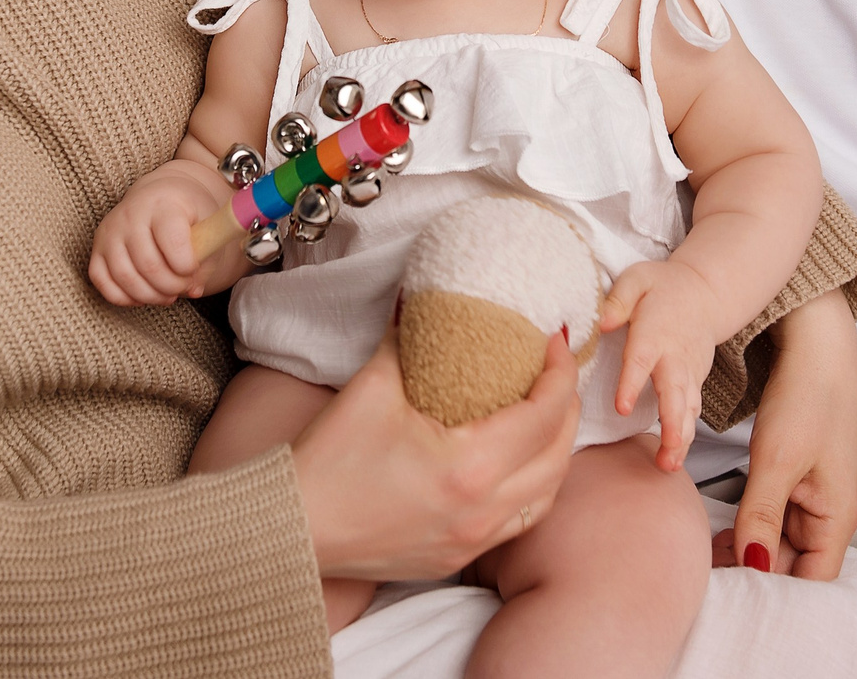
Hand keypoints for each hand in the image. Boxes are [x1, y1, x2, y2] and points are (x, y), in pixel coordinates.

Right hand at [87, 161, 238, 304]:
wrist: (162, 197)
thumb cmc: (189, 215)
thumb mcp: (208, 227)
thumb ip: (207, 259)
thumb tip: (194, 290)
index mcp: (163, 204)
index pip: (172, 241)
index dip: (187, 265)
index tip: (193, 268)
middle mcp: (131, 215)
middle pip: (149, 266)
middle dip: (172, 286)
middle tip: (183, 286)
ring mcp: (110, 232)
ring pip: (126, 278)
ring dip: (152, 296)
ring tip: (168, 294)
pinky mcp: (97, 249)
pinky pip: (103, 284)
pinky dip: (126, 298)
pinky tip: (145, 293)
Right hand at [294, 327, 580, 579]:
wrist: (290, 529)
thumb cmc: (327, 463)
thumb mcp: (371, 387)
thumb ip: (406, 338)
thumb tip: (422, 298)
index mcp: (469, 467)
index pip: (543, 413)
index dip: (560, 372)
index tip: (555, 339)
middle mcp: (483, 511)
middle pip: (558, 453)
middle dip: (566, 406)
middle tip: (556, 369)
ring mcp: (472, 541)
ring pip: (546, 494)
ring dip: (556, 450)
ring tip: (546, 413)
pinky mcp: (456, 558)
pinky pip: (519, 522)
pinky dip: (534, 488)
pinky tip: (521, 465)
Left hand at [597, 258, 720, 470]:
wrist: (705, 292)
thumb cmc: (663, 287)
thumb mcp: (637, 279)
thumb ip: (618, 299)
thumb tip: (602, 321)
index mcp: (655, 332)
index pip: (641, 359)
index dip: (632, 383)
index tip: (621, 406)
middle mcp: (675, 356)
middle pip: (675, 392)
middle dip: (673, 423)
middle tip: (667, 449)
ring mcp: (689, 372)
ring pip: (687, 409)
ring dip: (681, 438)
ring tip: (669, 465)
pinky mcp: (695, 382)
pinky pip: (692, 411)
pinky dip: (687, 435)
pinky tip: (676, 456)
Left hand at [711, 291, 856, 579]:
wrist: (816, 346)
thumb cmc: (806, 399)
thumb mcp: (777, 460)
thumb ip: (761, 516)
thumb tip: (751, 565)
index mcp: (838, 517)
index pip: (813, 580)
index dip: (775, 590)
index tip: (733, 591)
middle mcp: (832, 514)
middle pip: (795, 564)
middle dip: (755, 572)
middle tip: (705, 574)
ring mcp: (816, 498)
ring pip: (781, 541)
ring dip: (748, 549)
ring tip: (706, 555)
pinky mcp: (799, 481)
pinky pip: (775, 517)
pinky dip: (750, 525)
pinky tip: (720, 530)